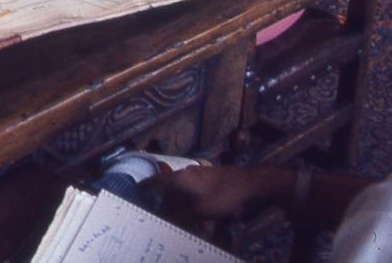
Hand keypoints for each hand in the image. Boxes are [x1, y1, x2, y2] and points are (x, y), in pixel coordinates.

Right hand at [153, 165, 291, 224]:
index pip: (157, 180)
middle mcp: (188, 172)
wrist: (253, 185)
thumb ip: (181, 215)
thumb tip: (164, 218)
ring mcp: (201, 174)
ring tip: (182, 215)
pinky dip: (191, 198)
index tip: (137, 188)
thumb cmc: (223, 196)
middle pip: (170, 185)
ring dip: (180, 200)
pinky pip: (194, 188)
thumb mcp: (200, 211)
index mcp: (181, 178)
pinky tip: (197, 210)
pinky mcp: (212, 178)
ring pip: (183, 187)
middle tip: (163, 212)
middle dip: (166, 198)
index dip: (146, 184)